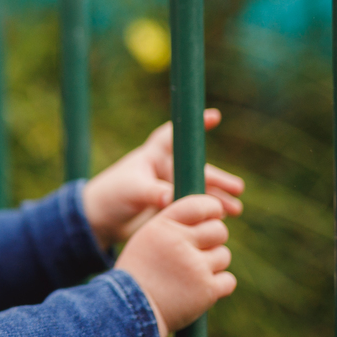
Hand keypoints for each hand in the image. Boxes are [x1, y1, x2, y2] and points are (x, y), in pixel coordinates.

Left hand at [82, 109, 243, 249]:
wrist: (100, 221)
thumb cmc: (110, 196)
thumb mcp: (131, 191)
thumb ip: (152, 193)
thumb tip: (170, 198)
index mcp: (152, 156)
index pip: (174, 136)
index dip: (193, 125)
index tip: (214, 115)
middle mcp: (163, 169)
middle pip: (196, 169)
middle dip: (217, 179)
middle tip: (237, 188)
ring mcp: (168, 188)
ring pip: (198, 190)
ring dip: (216, 198)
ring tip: (235, 209)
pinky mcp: (169, 206)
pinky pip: (193, 206)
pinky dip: (207, 211)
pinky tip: (222, 219)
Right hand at [115, 194, 235, 336]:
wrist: (128, 311)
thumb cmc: (139, 273)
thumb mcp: (146, 240)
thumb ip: (173, 226)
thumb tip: (209, 217)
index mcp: (162, 227)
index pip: (198, 205)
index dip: (211, 209)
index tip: (213, 216)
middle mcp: (179, 243)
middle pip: (218, 230)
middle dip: (214, 240)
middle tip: (200, 252)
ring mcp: (195, 267)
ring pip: (224, 255)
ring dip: (213, 264)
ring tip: (191, 275)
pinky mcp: (207, 289)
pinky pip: (228, 280)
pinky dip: (217, 286)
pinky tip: (198, 290)